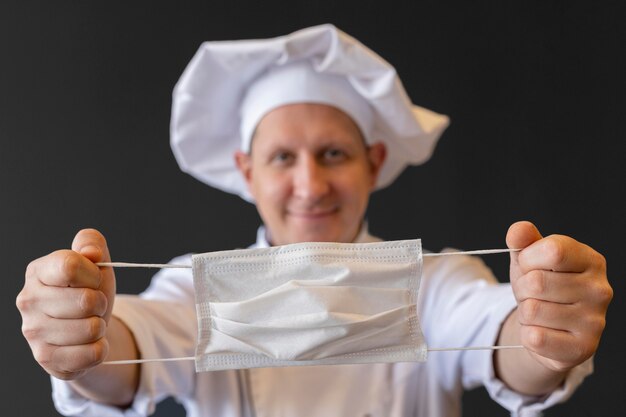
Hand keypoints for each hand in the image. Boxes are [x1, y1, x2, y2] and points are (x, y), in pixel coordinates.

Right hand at [16, 229, 115, 379]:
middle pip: (86, 300)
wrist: (85, 328)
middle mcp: (28, 301)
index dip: (93, 273)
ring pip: (91, 329)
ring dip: (100, 326)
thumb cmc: (89, 290)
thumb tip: (91, 253)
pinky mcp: (46, 358)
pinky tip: (87, 343)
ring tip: (89, 323)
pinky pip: (92, 353)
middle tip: (93, 305)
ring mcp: (33, 331)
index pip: (70, 266)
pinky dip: (99, 348)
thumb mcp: (95, 262)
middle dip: (101, 302)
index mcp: (38, 271)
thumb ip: (92, 243)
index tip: (93, 279)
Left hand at [506, 221, 611, 372]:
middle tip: (534, 295)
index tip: (529, 265)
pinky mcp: (584, 349)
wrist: (548, 327)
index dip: (528, 259)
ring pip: (532, 310)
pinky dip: (528, 335)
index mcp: (591, 260)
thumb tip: (518, 230)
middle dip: (523, 288)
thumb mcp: (529, 259)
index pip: (552, 251)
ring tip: (539, 312)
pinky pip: (535, 338)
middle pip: (537, 282)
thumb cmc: (541, 286)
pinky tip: (543, 331)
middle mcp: (601, 290)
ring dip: (525, 313)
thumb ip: (523, 241)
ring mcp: (595, 321)